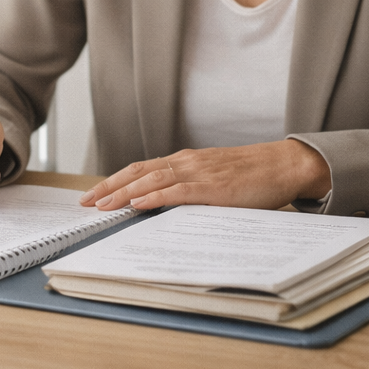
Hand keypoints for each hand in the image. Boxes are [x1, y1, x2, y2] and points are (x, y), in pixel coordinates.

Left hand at [79, 139, 331, 211]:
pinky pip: (178, 191)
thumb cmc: (251, 176)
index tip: (92, 195)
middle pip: (137, 172)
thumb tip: (162, 207)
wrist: (283, 165)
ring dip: (124, 193)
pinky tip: (138, 203)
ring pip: (152, 180)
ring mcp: (199, 172)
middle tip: (85, 203)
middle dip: (108, 187)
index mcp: (185, 161)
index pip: (140, 168)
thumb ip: (189, 189)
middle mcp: (186, 162)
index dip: (114, 181)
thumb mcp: (213, 178)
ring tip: (103, 205)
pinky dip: (155, 196)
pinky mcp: (213, 186)